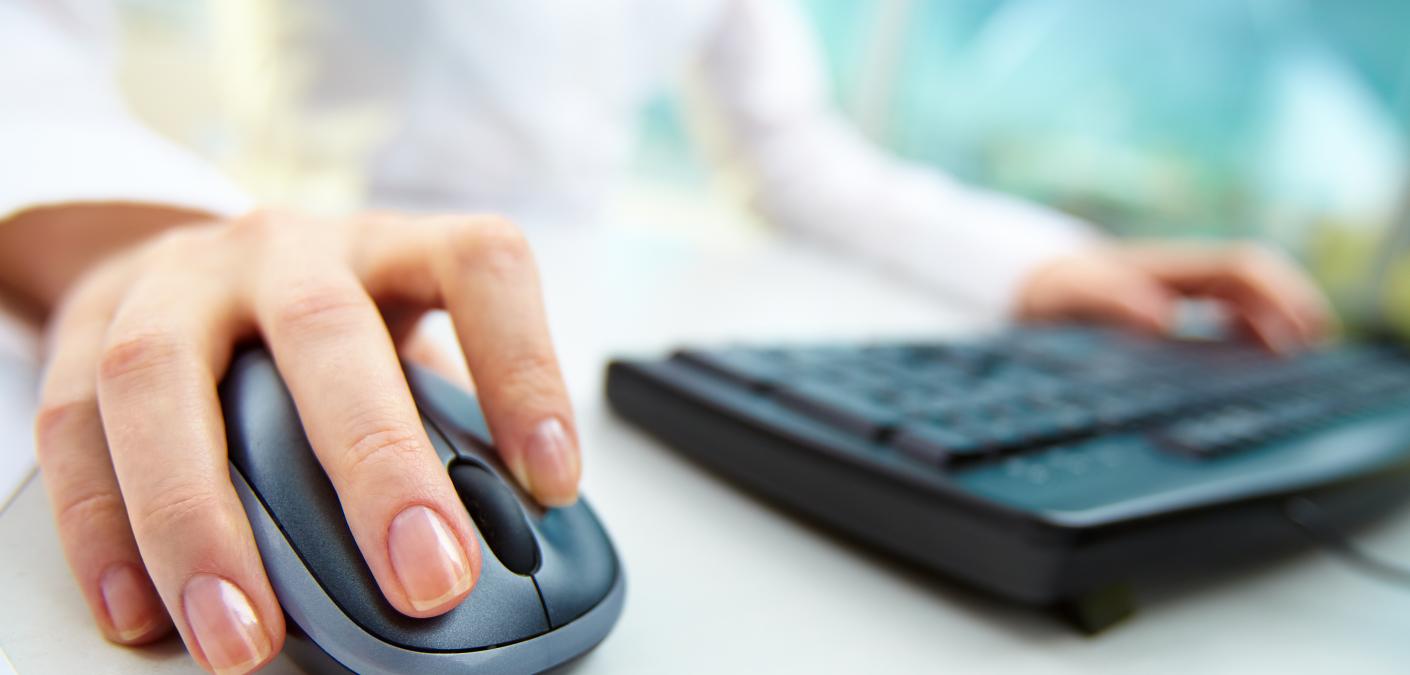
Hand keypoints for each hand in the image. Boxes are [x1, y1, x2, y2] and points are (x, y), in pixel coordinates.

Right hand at [30, 209, 579, 672]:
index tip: (554, 480)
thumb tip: (507, 538)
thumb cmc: (326, 328)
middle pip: (326, 328)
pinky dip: (103, 529)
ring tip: (246, 637)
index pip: (478, 267)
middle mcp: (287, 249)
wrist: (191, 265)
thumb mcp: (403, 344)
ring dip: (201, 520)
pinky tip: (141, 611)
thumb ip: (444, 422)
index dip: (525, 367)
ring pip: (164, 377)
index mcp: (393, 247)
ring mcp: (179, 281)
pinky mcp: (86, 330)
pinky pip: (73, 427)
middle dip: (377, 463)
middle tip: (427, 579)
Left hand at [1017, 241, 1332, 351]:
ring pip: (1247, 298)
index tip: (1298, 330)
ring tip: (1298, 358)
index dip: (1278, 295)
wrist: (1035, 287)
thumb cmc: (1058, 290)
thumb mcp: (1077, 294)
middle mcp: (1184, 274)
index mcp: (1171, 267)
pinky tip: (1256, 359)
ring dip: (1276, 321)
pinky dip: (1250, 332)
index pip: (1241, 269)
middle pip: (1256, 280)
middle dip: (1291, 307)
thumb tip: (1164, 319)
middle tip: (1315, 347)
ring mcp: (1182, 290)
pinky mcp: (1174, 309)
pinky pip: (1227, 313)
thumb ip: (1115, 302)